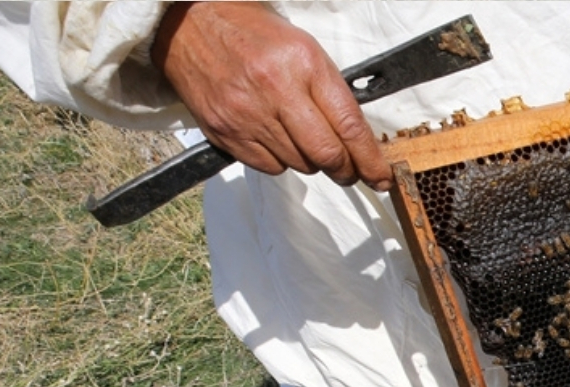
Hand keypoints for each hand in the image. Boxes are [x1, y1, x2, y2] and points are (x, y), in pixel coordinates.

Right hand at [152, 2, 391, 190]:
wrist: (188, 26)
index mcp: (303, 63)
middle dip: (346, 170)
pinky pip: (269, 166)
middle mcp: (276, 89)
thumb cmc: (252, 34)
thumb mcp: (302, 47)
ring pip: (299, 164)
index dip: (370, 159)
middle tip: (349, 171)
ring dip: (311, 162)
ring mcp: (247, 114)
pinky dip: (281, 161)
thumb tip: (358, 137)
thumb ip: (330, 90)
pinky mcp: (225, 131)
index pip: (349, 125)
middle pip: (326, 154)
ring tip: (302, 139)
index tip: (381, 176)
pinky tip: (275, 138)